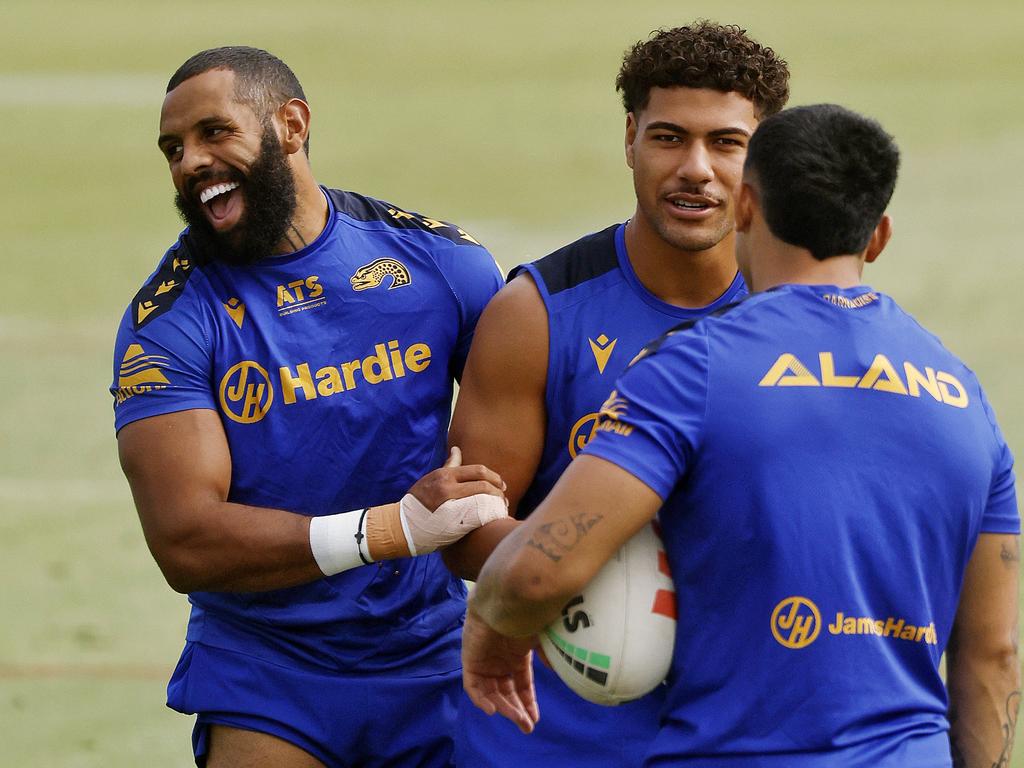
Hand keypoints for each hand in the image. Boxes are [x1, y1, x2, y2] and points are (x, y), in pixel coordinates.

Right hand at [400, 447, 508, 554]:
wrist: (402, 524)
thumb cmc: (419, 500)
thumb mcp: (433, 478)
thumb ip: (449, 465)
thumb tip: (457, 449)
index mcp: (445, 475)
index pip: (478, 471)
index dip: (494, 477)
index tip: (501, 484)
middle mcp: (448, 488)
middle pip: (483, 485)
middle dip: (498, 491)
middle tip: (504, 497)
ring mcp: (450, 506)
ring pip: (482, 501)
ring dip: (495, 504)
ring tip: (501, 507)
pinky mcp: (451, 523)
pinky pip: (476, 517)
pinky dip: (487, 516)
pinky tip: (492, 518)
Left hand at [462, 607, 539, 733]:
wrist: (503, 601)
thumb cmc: (525, 616)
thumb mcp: (543, 638)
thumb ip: (549, 656)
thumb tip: (562, 671)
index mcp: (517, 655)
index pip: (521, 685)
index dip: (527, 703)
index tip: (534, 720)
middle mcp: (500, 661)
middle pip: (506, 693)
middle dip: (516, 711)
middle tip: (527, 726)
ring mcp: (485, 661)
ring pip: (492, 693)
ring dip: (503, 708)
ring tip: (516, 719)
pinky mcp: (470, 660)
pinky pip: (473, 687)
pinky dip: (481, 700)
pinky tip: (494, 710)